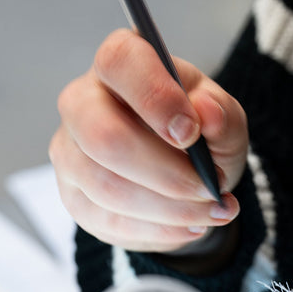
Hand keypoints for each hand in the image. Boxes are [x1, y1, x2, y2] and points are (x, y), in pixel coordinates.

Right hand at [49, 28, 248, 252]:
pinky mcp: (75, 198)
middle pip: (103, 137)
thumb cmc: (197, 131)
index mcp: (119, 64)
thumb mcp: (222, 117)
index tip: (191, 132)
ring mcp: (70, 153)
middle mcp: (81, 102)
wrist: (182, 172)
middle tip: (211, 189)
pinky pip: (111, 222)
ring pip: (107, 188)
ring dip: (170, 209)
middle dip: (166, 173)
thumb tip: (208, 114)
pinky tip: (191, 224)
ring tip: (213, 211)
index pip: (120, 62)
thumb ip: (221, 114)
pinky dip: (160, 229)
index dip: (155, 97)